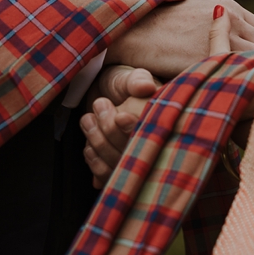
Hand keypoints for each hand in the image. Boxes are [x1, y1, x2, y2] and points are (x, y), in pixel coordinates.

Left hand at [80, 64, 158, 187]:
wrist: (109, 96)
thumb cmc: (123, 85)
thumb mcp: (130, 78)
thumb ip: (137, 80)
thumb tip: (145, 86)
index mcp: (165, 127)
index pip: (154, 137)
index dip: (134, 129)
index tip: (120, 116)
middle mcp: (156, 149)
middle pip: (133, 155)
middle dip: (109, 131)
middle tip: (99, 104)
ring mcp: (139, 164)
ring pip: (117, 167)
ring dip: (97, 142)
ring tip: (88, 119)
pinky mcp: (121, 171)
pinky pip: (107, 176)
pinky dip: (93, 160)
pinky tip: (88, 144)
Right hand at [105, 0, 253, 80]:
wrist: (131, 32)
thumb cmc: (160, 26)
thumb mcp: (195, 11)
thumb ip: (222, 21)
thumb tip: (244, 37)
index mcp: (228, 7)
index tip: (247, 66)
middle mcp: (230, 19)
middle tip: (247, 83)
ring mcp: (222, 38)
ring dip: (253, 77)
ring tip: (242, 91)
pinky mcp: (210, 59)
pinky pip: (241, 76)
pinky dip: (240, 85)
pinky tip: (231, 93)